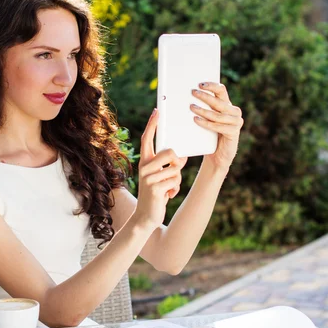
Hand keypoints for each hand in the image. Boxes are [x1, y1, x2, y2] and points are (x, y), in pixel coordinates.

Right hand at [132, 109, 187, 230]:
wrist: (146, 216)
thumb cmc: (156, 193)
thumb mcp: (160, 175)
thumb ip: (168, 164)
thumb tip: (183, 155)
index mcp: (144, 161)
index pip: (148, 139)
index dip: (152, 125)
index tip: (157, 111)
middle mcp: (144, 167)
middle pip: (170, 153)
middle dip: (178, 163)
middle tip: (174, 173)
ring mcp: (148, 177)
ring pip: (176, 169)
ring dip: (177, 180)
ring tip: (168, 187)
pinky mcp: (154, 188)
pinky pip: (175, 181)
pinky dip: (175, 189)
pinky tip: (167, 195)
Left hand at [190, 82, 243, 171]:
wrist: (217, 156)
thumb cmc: (209, 136)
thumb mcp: (207, 119)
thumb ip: (203, 108)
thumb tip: (189, 96)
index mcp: (228, 105)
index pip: (221, 90)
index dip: (211, 86)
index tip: (199, 84)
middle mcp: (234, 111)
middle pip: (219, 101)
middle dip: (205, 96)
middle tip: (192, 93)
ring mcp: (236, 122)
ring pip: (217, 114)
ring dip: (203, 110)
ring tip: (191, 107)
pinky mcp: (234, 132)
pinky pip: (218, 126)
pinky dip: (206, 123)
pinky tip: (196, 120)